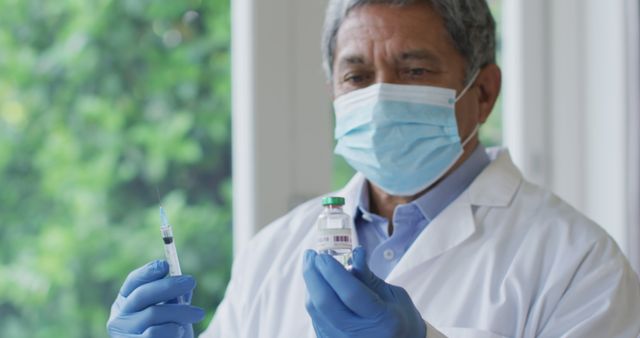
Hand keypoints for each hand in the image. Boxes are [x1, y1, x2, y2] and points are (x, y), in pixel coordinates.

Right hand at [107, 260, 204, 337]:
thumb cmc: (169, 331)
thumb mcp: (171, 310)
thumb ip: (175, 297)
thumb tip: (184, 284)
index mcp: (126, 302)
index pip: (133, 281)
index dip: (148, 271)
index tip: (166, 264)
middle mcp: (120, 316)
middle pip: (142, 294)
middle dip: (168, 285)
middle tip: (191, 281)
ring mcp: (123, 333)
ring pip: (153, 313)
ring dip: (180, 311)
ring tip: (196, 314)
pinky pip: (155, 333)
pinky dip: (173, 330)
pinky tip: (179, 332)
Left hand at [303, 247, 425, 337]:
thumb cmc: (401, 317)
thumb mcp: (393, 295)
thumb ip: (369, 277)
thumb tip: (355, 253)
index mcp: (382, 320)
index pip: (351, 293)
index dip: (333, 272)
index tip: (322, 254)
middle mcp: (360, 335)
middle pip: (325, 303)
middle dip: (313, 275)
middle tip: (310, 255)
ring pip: (316, 311)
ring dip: (310, 285)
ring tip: (311, 266)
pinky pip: (316, 319)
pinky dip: (313, 298)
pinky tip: (316, 285)